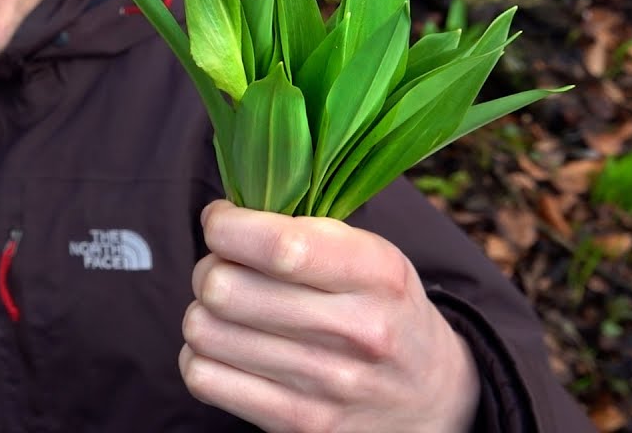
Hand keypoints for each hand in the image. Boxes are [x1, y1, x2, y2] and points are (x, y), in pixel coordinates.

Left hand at [179, 200, 479, 432]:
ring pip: (204, 331)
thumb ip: (304, 229)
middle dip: (209, 268)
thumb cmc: (382, 309)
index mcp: (377, 274)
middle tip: (224, 268)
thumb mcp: (372, 256)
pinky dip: (200, 358)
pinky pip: (202, 377)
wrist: (431, 399)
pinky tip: (227, 349)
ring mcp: (327, 385)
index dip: (226, 227)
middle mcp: (357, 331)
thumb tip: (219, 218)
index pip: (281, 246)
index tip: (220, 221)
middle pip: (224, 288)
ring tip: (228, 311)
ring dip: (202, 313)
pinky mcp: (299, 424)